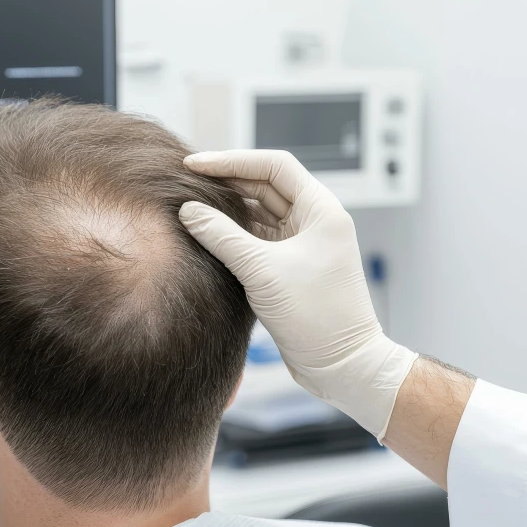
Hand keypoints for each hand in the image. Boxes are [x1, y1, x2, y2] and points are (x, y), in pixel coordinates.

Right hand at [178, 150, 416, 437]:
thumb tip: (188, 211)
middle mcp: (313, 221)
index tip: (194, 164)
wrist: (341, 365)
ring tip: (190, 205)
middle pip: (264, 185)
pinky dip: (231, 234)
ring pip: (258, 213)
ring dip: (227, 208)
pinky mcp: (289, 267)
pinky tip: (205, 234)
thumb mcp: (262, 270)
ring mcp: (302, 244)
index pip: (273, 167)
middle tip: (185, 182)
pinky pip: (256, 238)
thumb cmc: (316, 316)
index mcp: (320, 210)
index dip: (232, 161)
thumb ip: (221, 236)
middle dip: (225, 181)